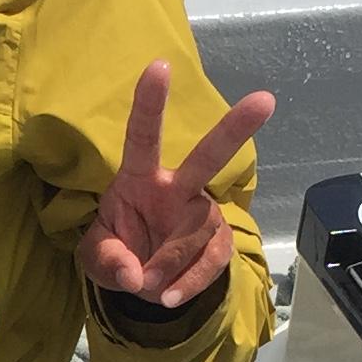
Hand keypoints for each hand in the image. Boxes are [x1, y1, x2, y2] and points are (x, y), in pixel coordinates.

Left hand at [80, 60, 274, 310]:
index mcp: (140, 178)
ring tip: (145, 285)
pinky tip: (168, 296)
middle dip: (236, 128)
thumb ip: (108, 261)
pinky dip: (187, 284)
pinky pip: (211, 262)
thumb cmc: (117, 252)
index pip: (143, 136)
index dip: (149, 103)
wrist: (142, 282)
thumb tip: (136, 275)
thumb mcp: (96, 258)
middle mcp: (177, 188)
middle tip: (266, 100)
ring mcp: (202, 214)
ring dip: (168, 264)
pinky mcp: (218, 243)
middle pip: (208, 156)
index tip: (159, 66)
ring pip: (196, 233)